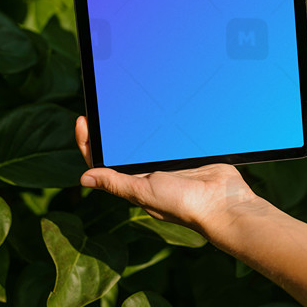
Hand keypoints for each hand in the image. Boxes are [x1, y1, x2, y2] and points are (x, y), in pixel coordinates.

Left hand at [74, 116, 267, 237]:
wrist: (223, 202)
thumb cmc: (184, 204)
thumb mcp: (144, 191)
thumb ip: (116, 183)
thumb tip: (83, 179)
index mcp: (133, 183)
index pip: (102, 162)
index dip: (89, 142)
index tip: (84, 120)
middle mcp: (147, 174)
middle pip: (121, 148)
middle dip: (109, 128)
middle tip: (102, 104)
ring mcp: (166, 163)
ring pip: (144, 140)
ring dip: (136, 125)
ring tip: (124, 103)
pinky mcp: (185, 154)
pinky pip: (168, 137)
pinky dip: (162, 125)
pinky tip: (157, 109)